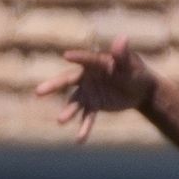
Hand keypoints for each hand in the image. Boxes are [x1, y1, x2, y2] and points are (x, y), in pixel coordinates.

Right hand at [32, 35, 155, 142]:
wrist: (140, 90)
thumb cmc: (135, 72)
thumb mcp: (131, 65)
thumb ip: (123, 55)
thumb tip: (122, 38)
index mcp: (96, 62)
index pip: (86, 59)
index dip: (78, 57)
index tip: (66, 55)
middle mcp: (87, 76)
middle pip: (67, 80)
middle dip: (53, 86)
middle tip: (38, 92)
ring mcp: (88, 91)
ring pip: (74, 102)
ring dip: (68, 111)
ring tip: (60, 121)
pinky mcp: (93, 104)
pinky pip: (87, 116)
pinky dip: (84, 127)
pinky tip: (79, 140)